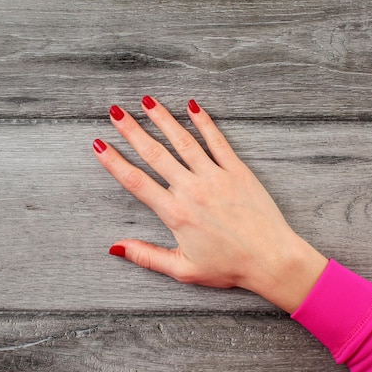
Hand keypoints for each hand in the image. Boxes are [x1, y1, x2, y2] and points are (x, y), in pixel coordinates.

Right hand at [93, 96, 327, 312]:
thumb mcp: (183, 269)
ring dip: (163, 119)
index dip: (114, 162)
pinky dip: (204, 122)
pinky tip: (191, 106)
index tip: (99, 145)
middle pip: (155, 154)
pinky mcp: (237, 171)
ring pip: (183, 141)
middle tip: (115, 112)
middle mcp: (192, 190)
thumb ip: (147, 256)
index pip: (136, 181)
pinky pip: (217, 141)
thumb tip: (115, 247)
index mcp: (175, 213)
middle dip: (132, 130)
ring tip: (147, 102)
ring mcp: (215, 177)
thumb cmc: (229, 267)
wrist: (272, 259)